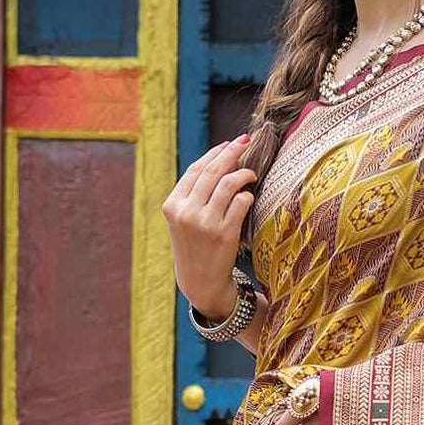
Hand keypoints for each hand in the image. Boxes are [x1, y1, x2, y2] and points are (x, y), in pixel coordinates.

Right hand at [163, 134, 255, 314]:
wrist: (201, 282)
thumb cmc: (195, 247)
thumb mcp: (183, 220)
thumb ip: (193, 194)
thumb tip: (219, 160)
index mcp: (172, 205)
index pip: (195, 170)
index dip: (214, 153)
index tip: (228, 143)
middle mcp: (186, 212)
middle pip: (212, 172)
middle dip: (231, 152)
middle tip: (245, 142)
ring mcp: (204, 223)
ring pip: (227, 184)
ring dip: (243, 173)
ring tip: (251, 173)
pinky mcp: (224, 234)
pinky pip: (240, 203)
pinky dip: (247, 195)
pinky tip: (249, 196)